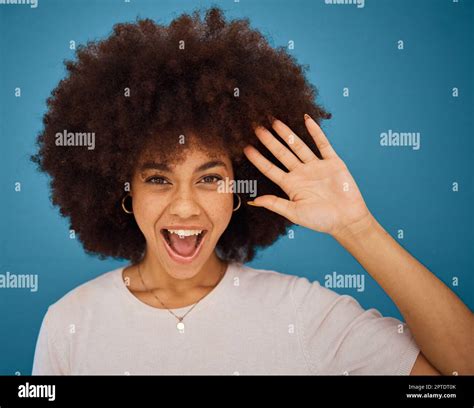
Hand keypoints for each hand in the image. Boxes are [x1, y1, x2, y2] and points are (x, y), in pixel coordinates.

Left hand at [243, 115, 371, 236]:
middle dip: (269, 140)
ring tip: (274, 121)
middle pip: (281, 153)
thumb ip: (275, 204)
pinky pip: (322, 144)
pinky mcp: (332, 162)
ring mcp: (316, 166)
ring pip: (298, 145)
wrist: (347, 219)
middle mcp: (301, 173)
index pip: (270, 169)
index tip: (246, 148)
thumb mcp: (295, 213)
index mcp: (291, 185)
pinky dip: (315, 132)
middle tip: (256, 126)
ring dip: (287, 133)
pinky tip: (306, 120)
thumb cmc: (321, 220)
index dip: (258, 159)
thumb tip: (254, 201)